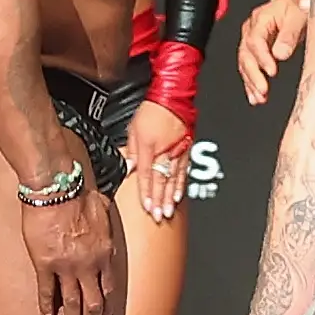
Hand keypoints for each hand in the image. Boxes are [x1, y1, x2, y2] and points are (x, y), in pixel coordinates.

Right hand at [22, 168, 118, 314]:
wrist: (59, 189)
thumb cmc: (81, 193)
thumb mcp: (103, 208)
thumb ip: (105, 221)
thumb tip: (107, 214)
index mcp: (104, 253)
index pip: (108, 286)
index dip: (107, 305)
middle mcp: (89, 265)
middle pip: (93, 301)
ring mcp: (66, 267)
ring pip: (72, 301)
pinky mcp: (45, 263)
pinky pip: (47, 291)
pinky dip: (47, 307)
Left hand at [123, 100, 191, 221]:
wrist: (173, 98)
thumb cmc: (153, 111)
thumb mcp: (134, 129)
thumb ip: (132, 151)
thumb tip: (128, 168)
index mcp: (149, 147)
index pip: (146, 175)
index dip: (146, 193)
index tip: (147, 207)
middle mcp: (164, 152)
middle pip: (161, 180)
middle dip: (159, 200)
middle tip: (159, 216)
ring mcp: (177, 151)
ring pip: (173, 178)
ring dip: (170, 196)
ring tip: (169, 211)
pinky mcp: (186, 149)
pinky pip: (183, 170)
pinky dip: (181, 184)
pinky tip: (178, 195)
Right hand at [238, 0, 307, 103]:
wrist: (294, 4)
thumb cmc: (296, 8)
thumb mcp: (297, 16)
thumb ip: (289, 34)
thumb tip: (280, 54)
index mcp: (261, 18)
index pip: (255, 40)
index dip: (262, 57)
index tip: (271, 71)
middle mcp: (251, 29)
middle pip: (245, 54)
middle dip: (253, 74)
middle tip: (262, 90)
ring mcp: (249, 39)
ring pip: (244, 63)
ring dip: (250, 82)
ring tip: (259, 97)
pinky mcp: (253, 49)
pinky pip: (247, 67)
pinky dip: (250, 82)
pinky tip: (254, 95)